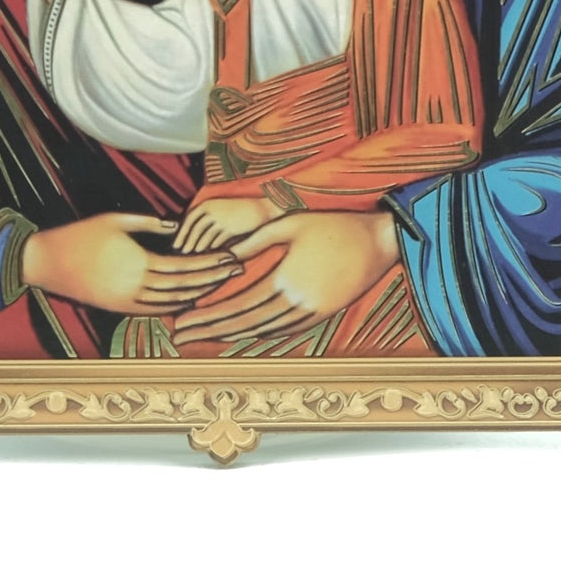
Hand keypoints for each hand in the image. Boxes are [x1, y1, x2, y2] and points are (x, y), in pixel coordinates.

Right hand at [21, 213, 237, 315]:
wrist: (48, 262)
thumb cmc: (81, 234)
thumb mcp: (116, 220)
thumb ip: (149, 223)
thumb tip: (178, 228)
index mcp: (138, 264)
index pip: (185, 267)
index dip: (210, 264)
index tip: (231, 257)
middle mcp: (136, 288)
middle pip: (185, 287)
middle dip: (213, 279)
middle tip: (237, 270)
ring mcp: (127, 303)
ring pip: (172, 302)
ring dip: (198, 294)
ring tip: (220, 283)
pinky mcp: (119, 309)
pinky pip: (155, 310)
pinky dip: (176, 305)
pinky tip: (190, 298)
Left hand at [168, 211, 399, 345]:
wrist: (379, 242)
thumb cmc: (333, 225)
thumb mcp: (289, 225)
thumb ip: (254, 243)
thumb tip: (223, 257)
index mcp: (285, 280)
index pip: (237, 305)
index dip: (208, 315)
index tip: (183, 321)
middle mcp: (297, 303)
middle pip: (245, 324)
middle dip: (210, 331)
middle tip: (181, 336)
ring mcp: (311, 313)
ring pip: (264, 332)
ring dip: (232, 336)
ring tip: (205, 336)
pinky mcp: (322, 314)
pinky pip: (284, 330)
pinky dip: (260, 334)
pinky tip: (244, 333)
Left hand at [173, 194, 276, 253]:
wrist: (260, 209)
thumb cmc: (237, 211)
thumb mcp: (219, 208)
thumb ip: (206, 218)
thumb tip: (191, 235)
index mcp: (207, 204)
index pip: (189, 219)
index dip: (182, 233)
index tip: (176, 244)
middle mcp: (212, 210)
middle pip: (194, 230)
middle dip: (187, 243)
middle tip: (182, 254)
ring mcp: (221, 219)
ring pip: (205, 238)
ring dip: (198, 249)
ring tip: (194, 258)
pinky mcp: (230, 229)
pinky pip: (217, 242)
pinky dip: (212, 251)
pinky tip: (209, 257)